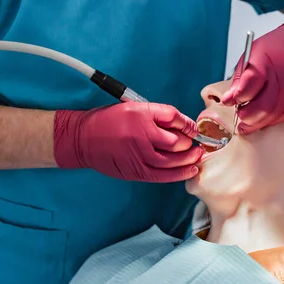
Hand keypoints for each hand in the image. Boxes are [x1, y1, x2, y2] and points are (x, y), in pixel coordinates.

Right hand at [53, 102, 203, 182]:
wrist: (84, 139)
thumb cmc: (111, 120)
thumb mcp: (134, 107)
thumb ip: (160, 113)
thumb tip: (185, 123)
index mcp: (140, 116)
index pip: (173, 119)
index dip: (188, 125)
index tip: (195, 129)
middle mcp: (139, 136)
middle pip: (175, 142)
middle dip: (190, 144)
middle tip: (198, 143)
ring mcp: (137, 156)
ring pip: (171, 161)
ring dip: (188, 159)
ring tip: (197, 156)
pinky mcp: (135, 171)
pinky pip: (161, 176)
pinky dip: (178, 174)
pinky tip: (189, 170)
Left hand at [221, 21, 283, 134]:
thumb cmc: (276, 48)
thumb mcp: (252, 55)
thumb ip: (240, 79)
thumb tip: (228, 101)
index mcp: (267, 57)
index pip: (252, 82)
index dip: (241, 96)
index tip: (234, 102)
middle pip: (266, 104)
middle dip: (249, 116)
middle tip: (241, 118)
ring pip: (277, 113)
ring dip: (261, 121)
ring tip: (251, 121)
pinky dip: (275, 118)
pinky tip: (267, 117)